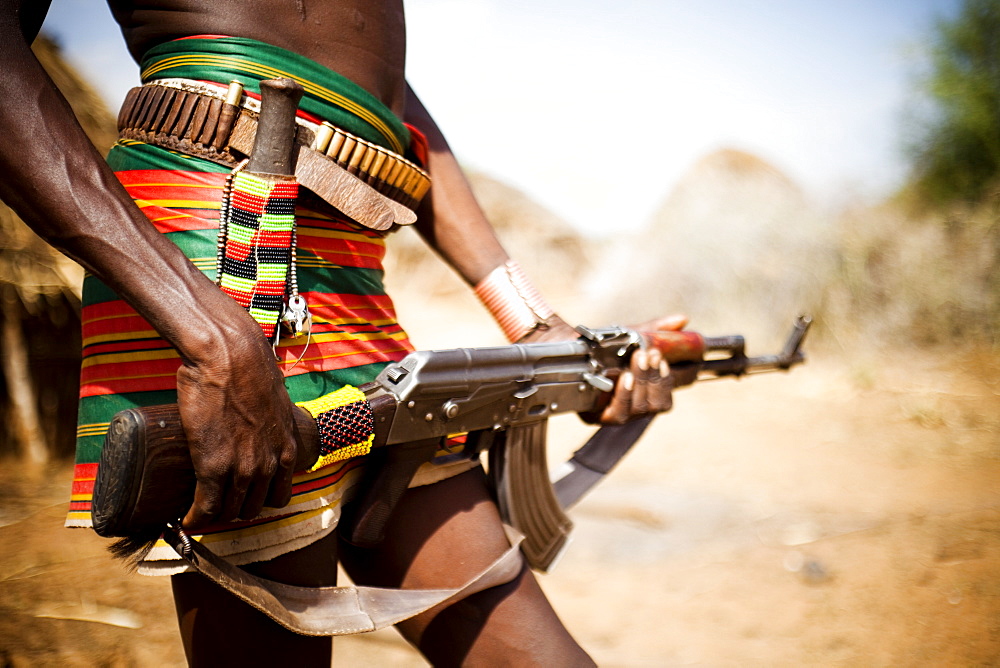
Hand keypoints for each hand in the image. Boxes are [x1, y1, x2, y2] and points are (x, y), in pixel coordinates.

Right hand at [176, 331, 297, 529]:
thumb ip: (270, 419)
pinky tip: (186, 521)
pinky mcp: (213, 466)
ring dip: (214, 516)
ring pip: (230, 510)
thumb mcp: (274, 401)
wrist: (229, 356)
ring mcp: (243, 468)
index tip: (245, 499)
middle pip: (254, 507)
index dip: (260, 501)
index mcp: (287, 448)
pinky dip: (195, 519)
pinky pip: (206, 507)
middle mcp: (269, 463)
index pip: (279, 495)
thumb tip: (260, 418)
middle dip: (236, 510)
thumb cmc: (248, 369)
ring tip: (200, 514)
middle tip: (218, 505)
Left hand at [596, 314, 689, 423]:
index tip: (661, 358)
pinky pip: (618, 413)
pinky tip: (625, 378)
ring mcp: (617, 415)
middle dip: (654, 378)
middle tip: (648, 354)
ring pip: (640, 408)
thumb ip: (656, 330)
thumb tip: (682, 319)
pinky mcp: (598, 417)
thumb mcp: (631, 337)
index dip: (666, 381)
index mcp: (645, 395)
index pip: (665, 399)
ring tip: (638, 359)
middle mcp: (634, 409)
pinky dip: (624, 395)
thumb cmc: (603, 349)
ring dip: (642, 382)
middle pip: (655, 404)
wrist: (570, 352)